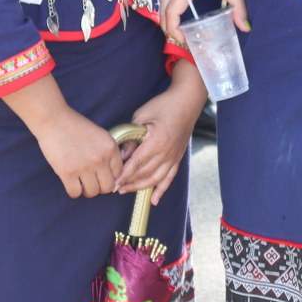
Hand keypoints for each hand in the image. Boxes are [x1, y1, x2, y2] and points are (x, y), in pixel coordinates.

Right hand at [33, 108, 124, 197]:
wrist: (53, 119)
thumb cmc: (75, 126)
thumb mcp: (99, 135)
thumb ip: (107, 152)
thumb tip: (111, 175)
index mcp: (110, 148)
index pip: (119, 173)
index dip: (109, 176)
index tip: (101, 175)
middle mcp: (100, 159)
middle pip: (108, 187)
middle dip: (100, 186)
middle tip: (91, 181)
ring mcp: (84, 167)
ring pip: (92, 192)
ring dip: (86, 190)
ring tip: (80, 181)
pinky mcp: (68, 173)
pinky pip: (75, 193)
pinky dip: (73, 191)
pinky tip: (70, 182)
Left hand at [116, 69, 206, 204]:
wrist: (187, 101)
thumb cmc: (163, 105)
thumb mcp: (142, 117)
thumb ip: (132, 137)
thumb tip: (122, 154)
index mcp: (157, 141)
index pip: (137, 163)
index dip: (124, 174)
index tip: (113, 182)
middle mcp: (167, 152)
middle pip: (145, 173)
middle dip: (129, 183)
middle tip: (114, 188)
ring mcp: (174, 156)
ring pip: (156, 179)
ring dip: (141, 187)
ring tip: (126, 190)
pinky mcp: (178, 157)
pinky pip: (169, 177)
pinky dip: (161, 190)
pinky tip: (153, 200)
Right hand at [159, 0, 250, 44]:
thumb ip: (239, 8)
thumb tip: (245, 28)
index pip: (172, 12)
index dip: (173, 29)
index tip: (182, 38)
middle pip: (162, 10)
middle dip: (167, 27)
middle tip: (178, 37)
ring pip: (161, 0)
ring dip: (166, 14)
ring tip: (177, 26)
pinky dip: (167, 2)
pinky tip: (176, 8)